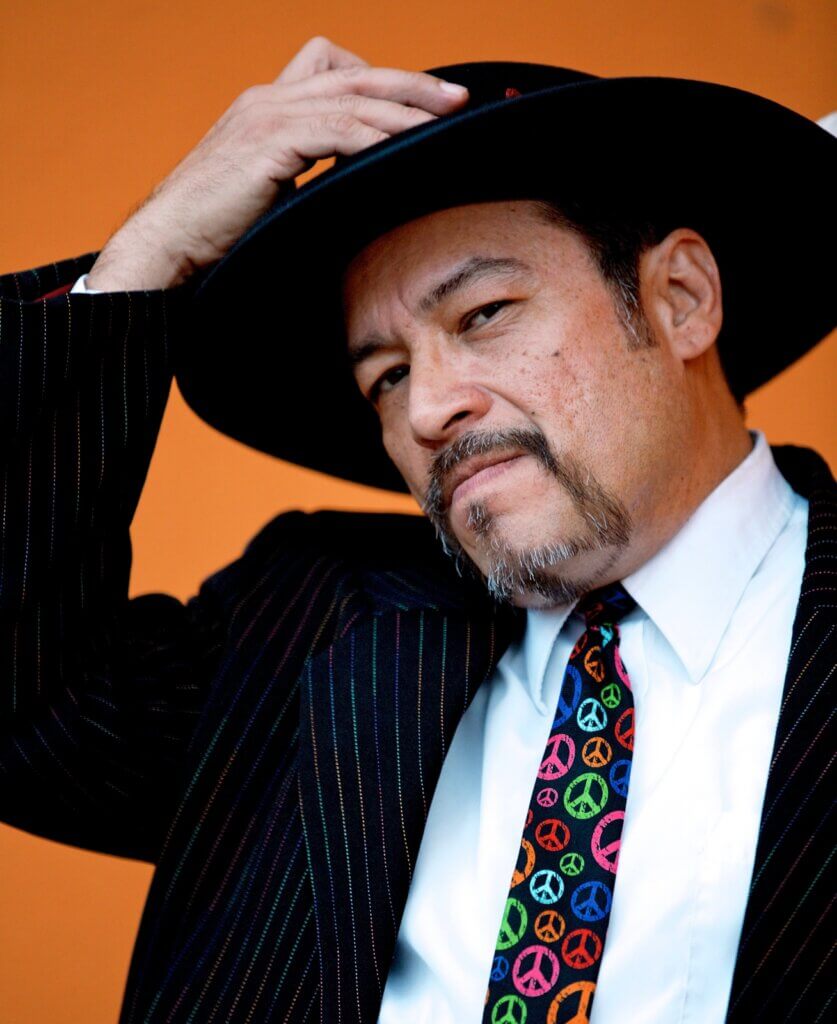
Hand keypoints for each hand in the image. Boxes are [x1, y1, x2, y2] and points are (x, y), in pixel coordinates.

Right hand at [86, 36, 468, 290]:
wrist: (167, 243)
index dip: (383, 82)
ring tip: (445, 124)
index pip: (335, 69)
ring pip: (354, 97)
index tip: (423, 102)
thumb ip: (303, 178)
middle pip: (355, 73)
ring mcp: (267, 114)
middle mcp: (269, 98)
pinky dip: (377, 136)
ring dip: (406, 111)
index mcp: (268, 106)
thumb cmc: (214, 232)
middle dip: (412, 84)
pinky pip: (339, 129)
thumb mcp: (267, 194)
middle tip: (456, 99)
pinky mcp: (269, 141)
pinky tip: (405, 150)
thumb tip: (345, 192)